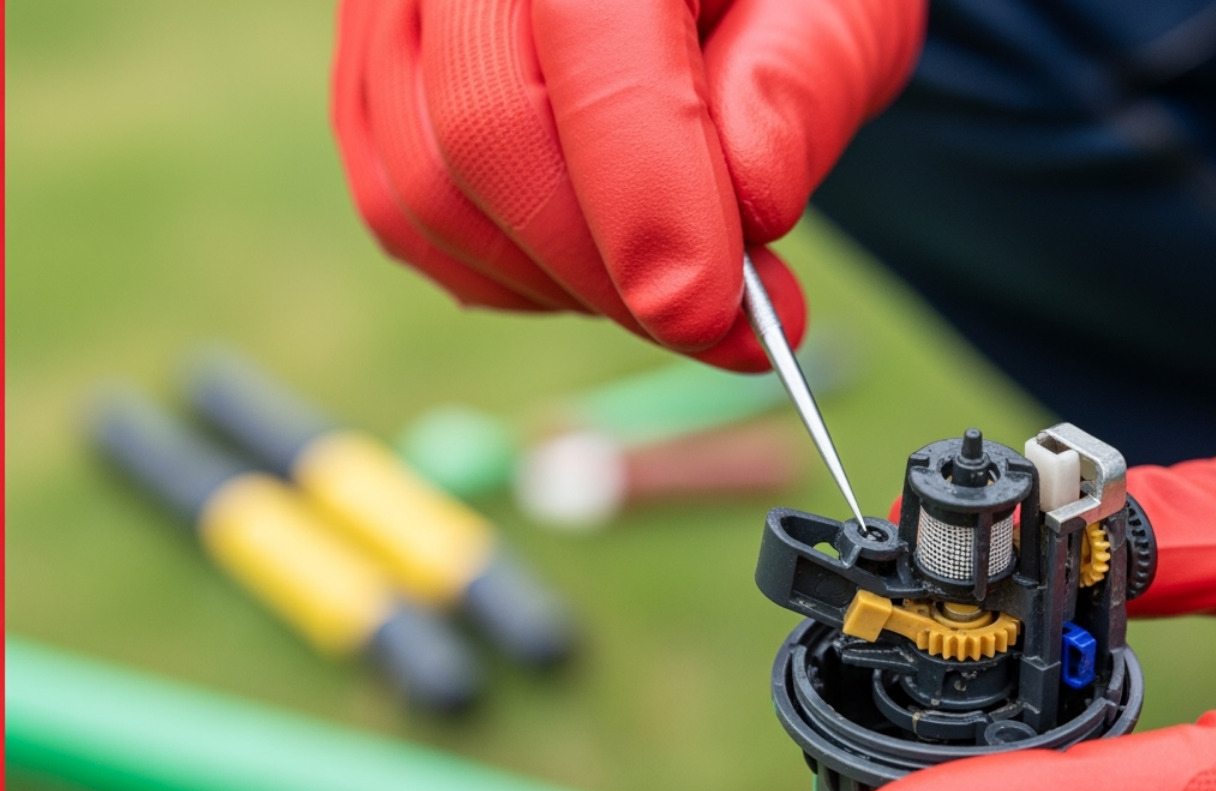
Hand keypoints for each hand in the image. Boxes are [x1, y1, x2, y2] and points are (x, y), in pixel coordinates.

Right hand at [331, 0, 923, 370]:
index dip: (649, 207)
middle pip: (486, 138)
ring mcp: (394, 5)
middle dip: (606, 271)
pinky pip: (397, 208)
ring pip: (425, 194)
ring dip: (556, 283)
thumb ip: (798, 88)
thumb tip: (750, 208)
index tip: (716, 315)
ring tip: (664, 283)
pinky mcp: (372, 69)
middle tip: (716, 323)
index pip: (594, 55)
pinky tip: (588, 266)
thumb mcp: (833, 7)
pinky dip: (497, 270)